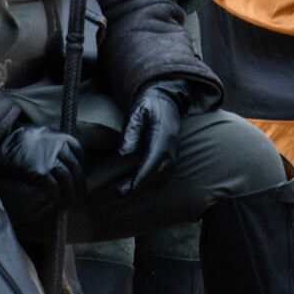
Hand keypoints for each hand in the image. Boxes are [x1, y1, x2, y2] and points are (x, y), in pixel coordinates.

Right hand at [0, 124, 82, 207]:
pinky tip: (56, 201)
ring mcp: (49, 160)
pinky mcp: (40, 172)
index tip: (79, 178)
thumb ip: (55, 145)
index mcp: (61, 136)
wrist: (0, 143)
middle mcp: (58, 147)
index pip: (79, 154)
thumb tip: (64, 162)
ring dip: (70, 195)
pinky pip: (54, 188)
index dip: (81, 169)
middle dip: (80, 186)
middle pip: (75, 170)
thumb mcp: (42, 134)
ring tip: (69, 204)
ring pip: (67, 181)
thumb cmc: (19, 140)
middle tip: (80, 197)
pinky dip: (57, 197)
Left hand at [118, 81, 186, 195]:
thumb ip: (131, 131)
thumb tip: (123, 153)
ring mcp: (173, 154)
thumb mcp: (137, 112)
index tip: (130, 189)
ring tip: (125, 192)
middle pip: (158, 174)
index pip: (153, 161)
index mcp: (162, 137)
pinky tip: (138, 186)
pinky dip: (152, 184)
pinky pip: (164, 175)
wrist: (166, 100)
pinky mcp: (171, 157)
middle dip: (141, 187)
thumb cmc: (149, 105)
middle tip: (120, 193)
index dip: (142, 177)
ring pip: (162, 177)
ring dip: (145, 187)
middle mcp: (171, 148)